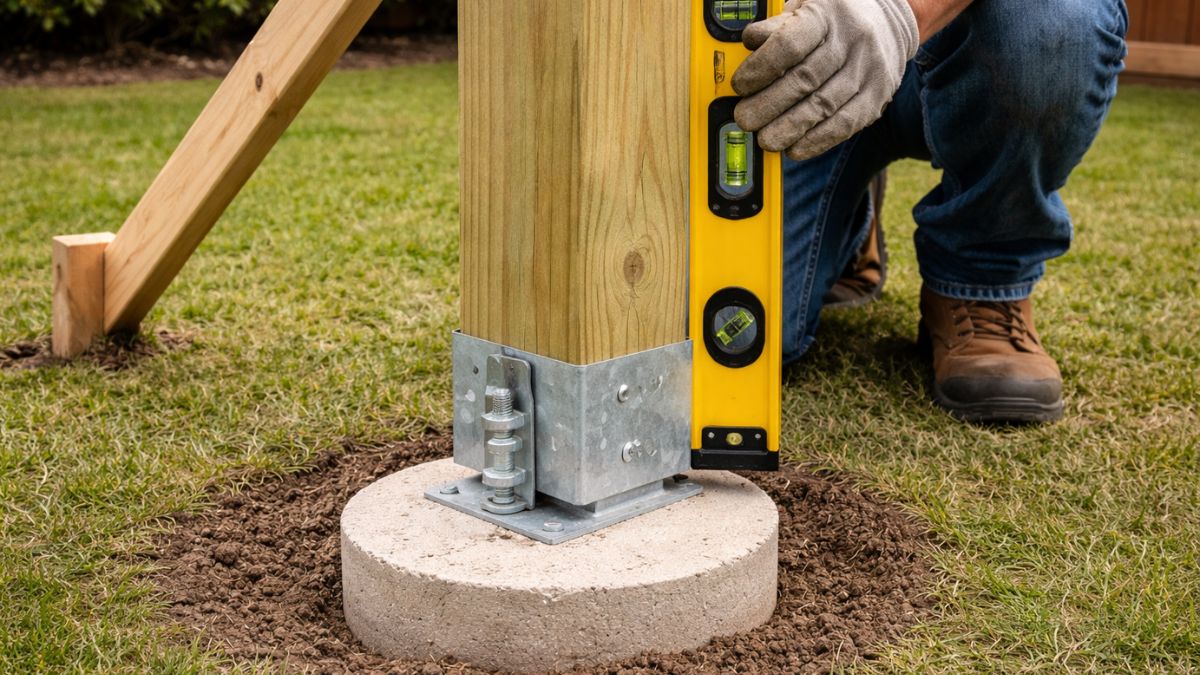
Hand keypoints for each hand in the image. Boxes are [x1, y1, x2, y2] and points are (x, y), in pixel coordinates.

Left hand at [732, 0, 918, 160]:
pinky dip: (816, 141)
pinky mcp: (878, 95)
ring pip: (823, 105)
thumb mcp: (803, 9)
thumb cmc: (833, 19)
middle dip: (768, 105)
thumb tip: (750, 43)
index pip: (789, 44)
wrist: (888, 21)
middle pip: (804, 79)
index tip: (740, 86)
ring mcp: (869, 68)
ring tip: (765, 140)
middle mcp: (852, 38)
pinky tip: (795, 149)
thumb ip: (776, 27)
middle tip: (745, 120)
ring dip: (789, 129)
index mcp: (827, 13)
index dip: (761, 68)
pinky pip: (845, 124)